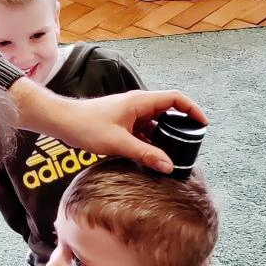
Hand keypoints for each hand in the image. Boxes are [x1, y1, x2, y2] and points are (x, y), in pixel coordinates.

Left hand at [57, 90, 207, 173]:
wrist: (62, 122)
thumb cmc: (86, 126)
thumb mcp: (119, 143)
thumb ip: (145, 154)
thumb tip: (169, 166)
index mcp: (140, 101)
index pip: (175, 99)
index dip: (192, 109)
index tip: (203, 124)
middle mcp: (137, 105)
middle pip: (167, 113)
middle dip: (179, 129)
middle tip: (189, 146)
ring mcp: (129, 115)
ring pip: (154, 126)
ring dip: (163, 139)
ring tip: (173, 157)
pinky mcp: (122, 124)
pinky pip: (142, 133)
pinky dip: (150, 144)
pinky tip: (151, 159)